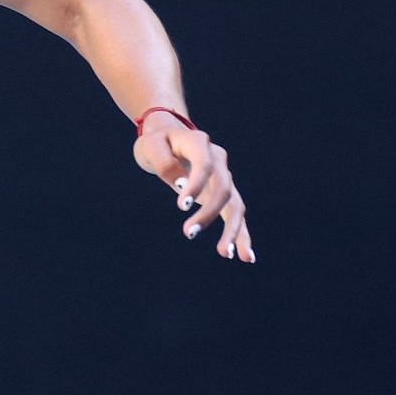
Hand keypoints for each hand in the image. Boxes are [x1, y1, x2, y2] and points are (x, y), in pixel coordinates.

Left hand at [133, 121, 253, 262]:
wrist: (169, 138)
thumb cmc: (157, 143)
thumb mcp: (151, 146)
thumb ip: (164, 162)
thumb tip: (182, 186)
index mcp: (200, 143)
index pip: (204, 165)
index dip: (196, 185)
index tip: (181, 206)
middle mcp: (218, 159)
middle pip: (223, 188)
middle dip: (209, 213)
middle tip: (188, 233)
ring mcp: (224, 176)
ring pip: (236, 204)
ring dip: (232, 230)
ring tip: (225, 253)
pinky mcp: (224, 193)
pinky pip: (236, 214)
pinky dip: (241, 235)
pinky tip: (245, 256)